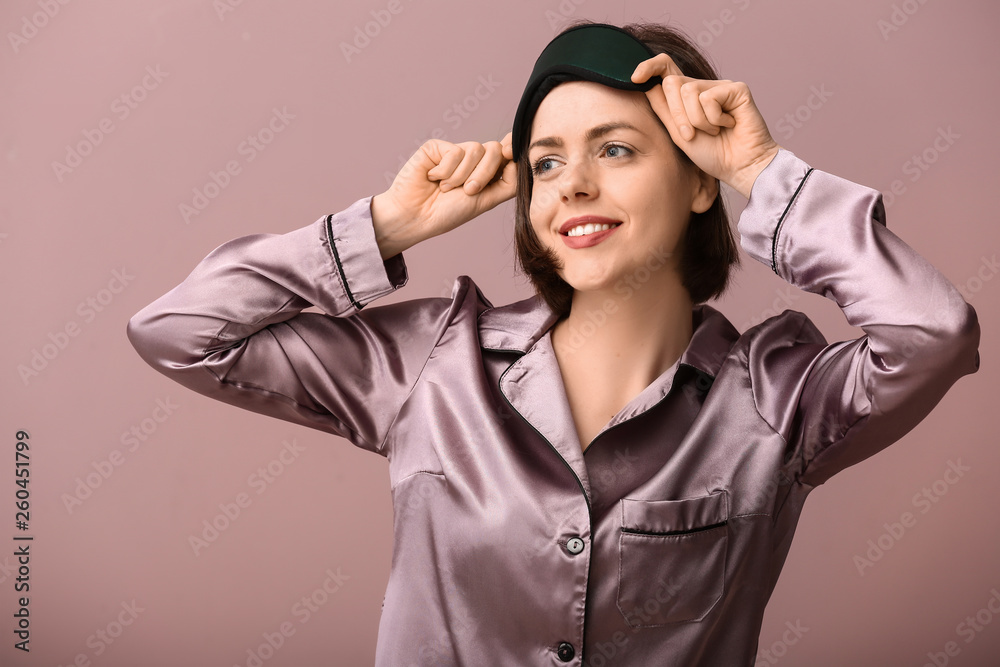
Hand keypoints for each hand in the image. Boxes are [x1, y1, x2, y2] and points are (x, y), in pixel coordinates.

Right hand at [371, 132, 516, 258]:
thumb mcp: (486, 201)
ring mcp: (454, 152)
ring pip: (476, 149)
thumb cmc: (447, 213)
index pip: (505, 153)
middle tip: (468, 191)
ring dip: (462, 176)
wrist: (415, 217)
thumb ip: (507, 183)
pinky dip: (446, 171)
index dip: (511, 149)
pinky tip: (433, 179)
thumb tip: (520, 161)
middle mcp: (471, 161)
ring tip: (446, 188)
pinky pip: (455, 151)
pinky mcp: (437, 147)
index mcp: (485, 173)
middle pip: (494, 150)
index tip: (512, 153)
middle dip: (484, 174)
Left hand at [631, 54, 780, 198]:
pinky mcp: (737, 89)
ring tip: (714, 132)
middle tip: (692, 134)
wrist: (739, 167)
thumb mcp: (679, 133)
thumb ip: (664, 110)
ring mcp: (720, 86)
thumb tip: (646, 85)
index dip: (649, 66)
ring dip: (697, 120)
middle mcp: (703, 87)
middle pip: (672, 83)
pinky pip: (709, 98)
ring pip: (689, 91)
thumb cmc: (712, 154)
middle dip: (677, 114)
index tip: (635, 78)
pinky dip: (714, 119)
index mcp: (687, 97)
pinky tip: (729, 125)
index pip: (666, 68)